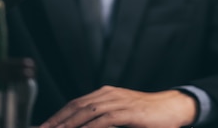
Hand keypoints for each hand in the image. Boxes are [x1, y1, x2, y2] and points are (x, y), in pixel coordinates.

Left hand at [39, 85, 196, 127]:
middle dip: (56, 120)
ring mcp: (118, 101)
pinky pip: (103, 120)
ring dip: (68, 124)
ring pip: (86, 112)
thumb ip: (104, 119)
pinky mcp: (128, 111)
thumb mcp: (123, 113)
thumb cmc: (148, 114)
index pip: (75, 103)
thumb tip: (85, 127)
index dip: (58, 115)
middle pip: (76, 106)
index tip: (44, 126)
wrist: (173, 107)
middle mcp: (108, 94)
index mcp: (105, 93)